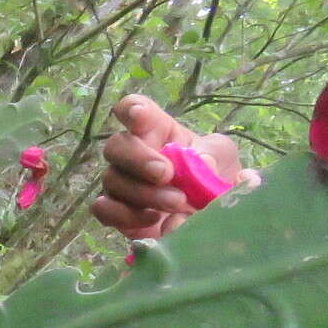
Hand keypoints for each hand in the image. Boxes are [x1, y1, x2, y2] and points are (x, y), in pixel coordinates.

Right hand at [90, 94, 254, 239]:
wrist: (212, 213)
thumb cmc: (213, 174)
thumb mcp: (223, 155)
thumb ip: (214, 153)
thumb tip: (202, 161)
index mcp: (156, 130)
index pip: (133, 109)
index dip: (131, 109)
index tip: (139, 116)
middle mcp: (133, 154)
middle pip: (115, 146)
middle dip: (138, 158)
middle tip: (165, 173)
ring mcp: (121, 183)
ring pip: (111, 180)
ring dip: (144, 193)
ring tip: (178, 203)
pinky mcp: (117, 213)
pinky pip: (104, 210)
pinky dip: (126, 215)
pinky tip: (154, 219)